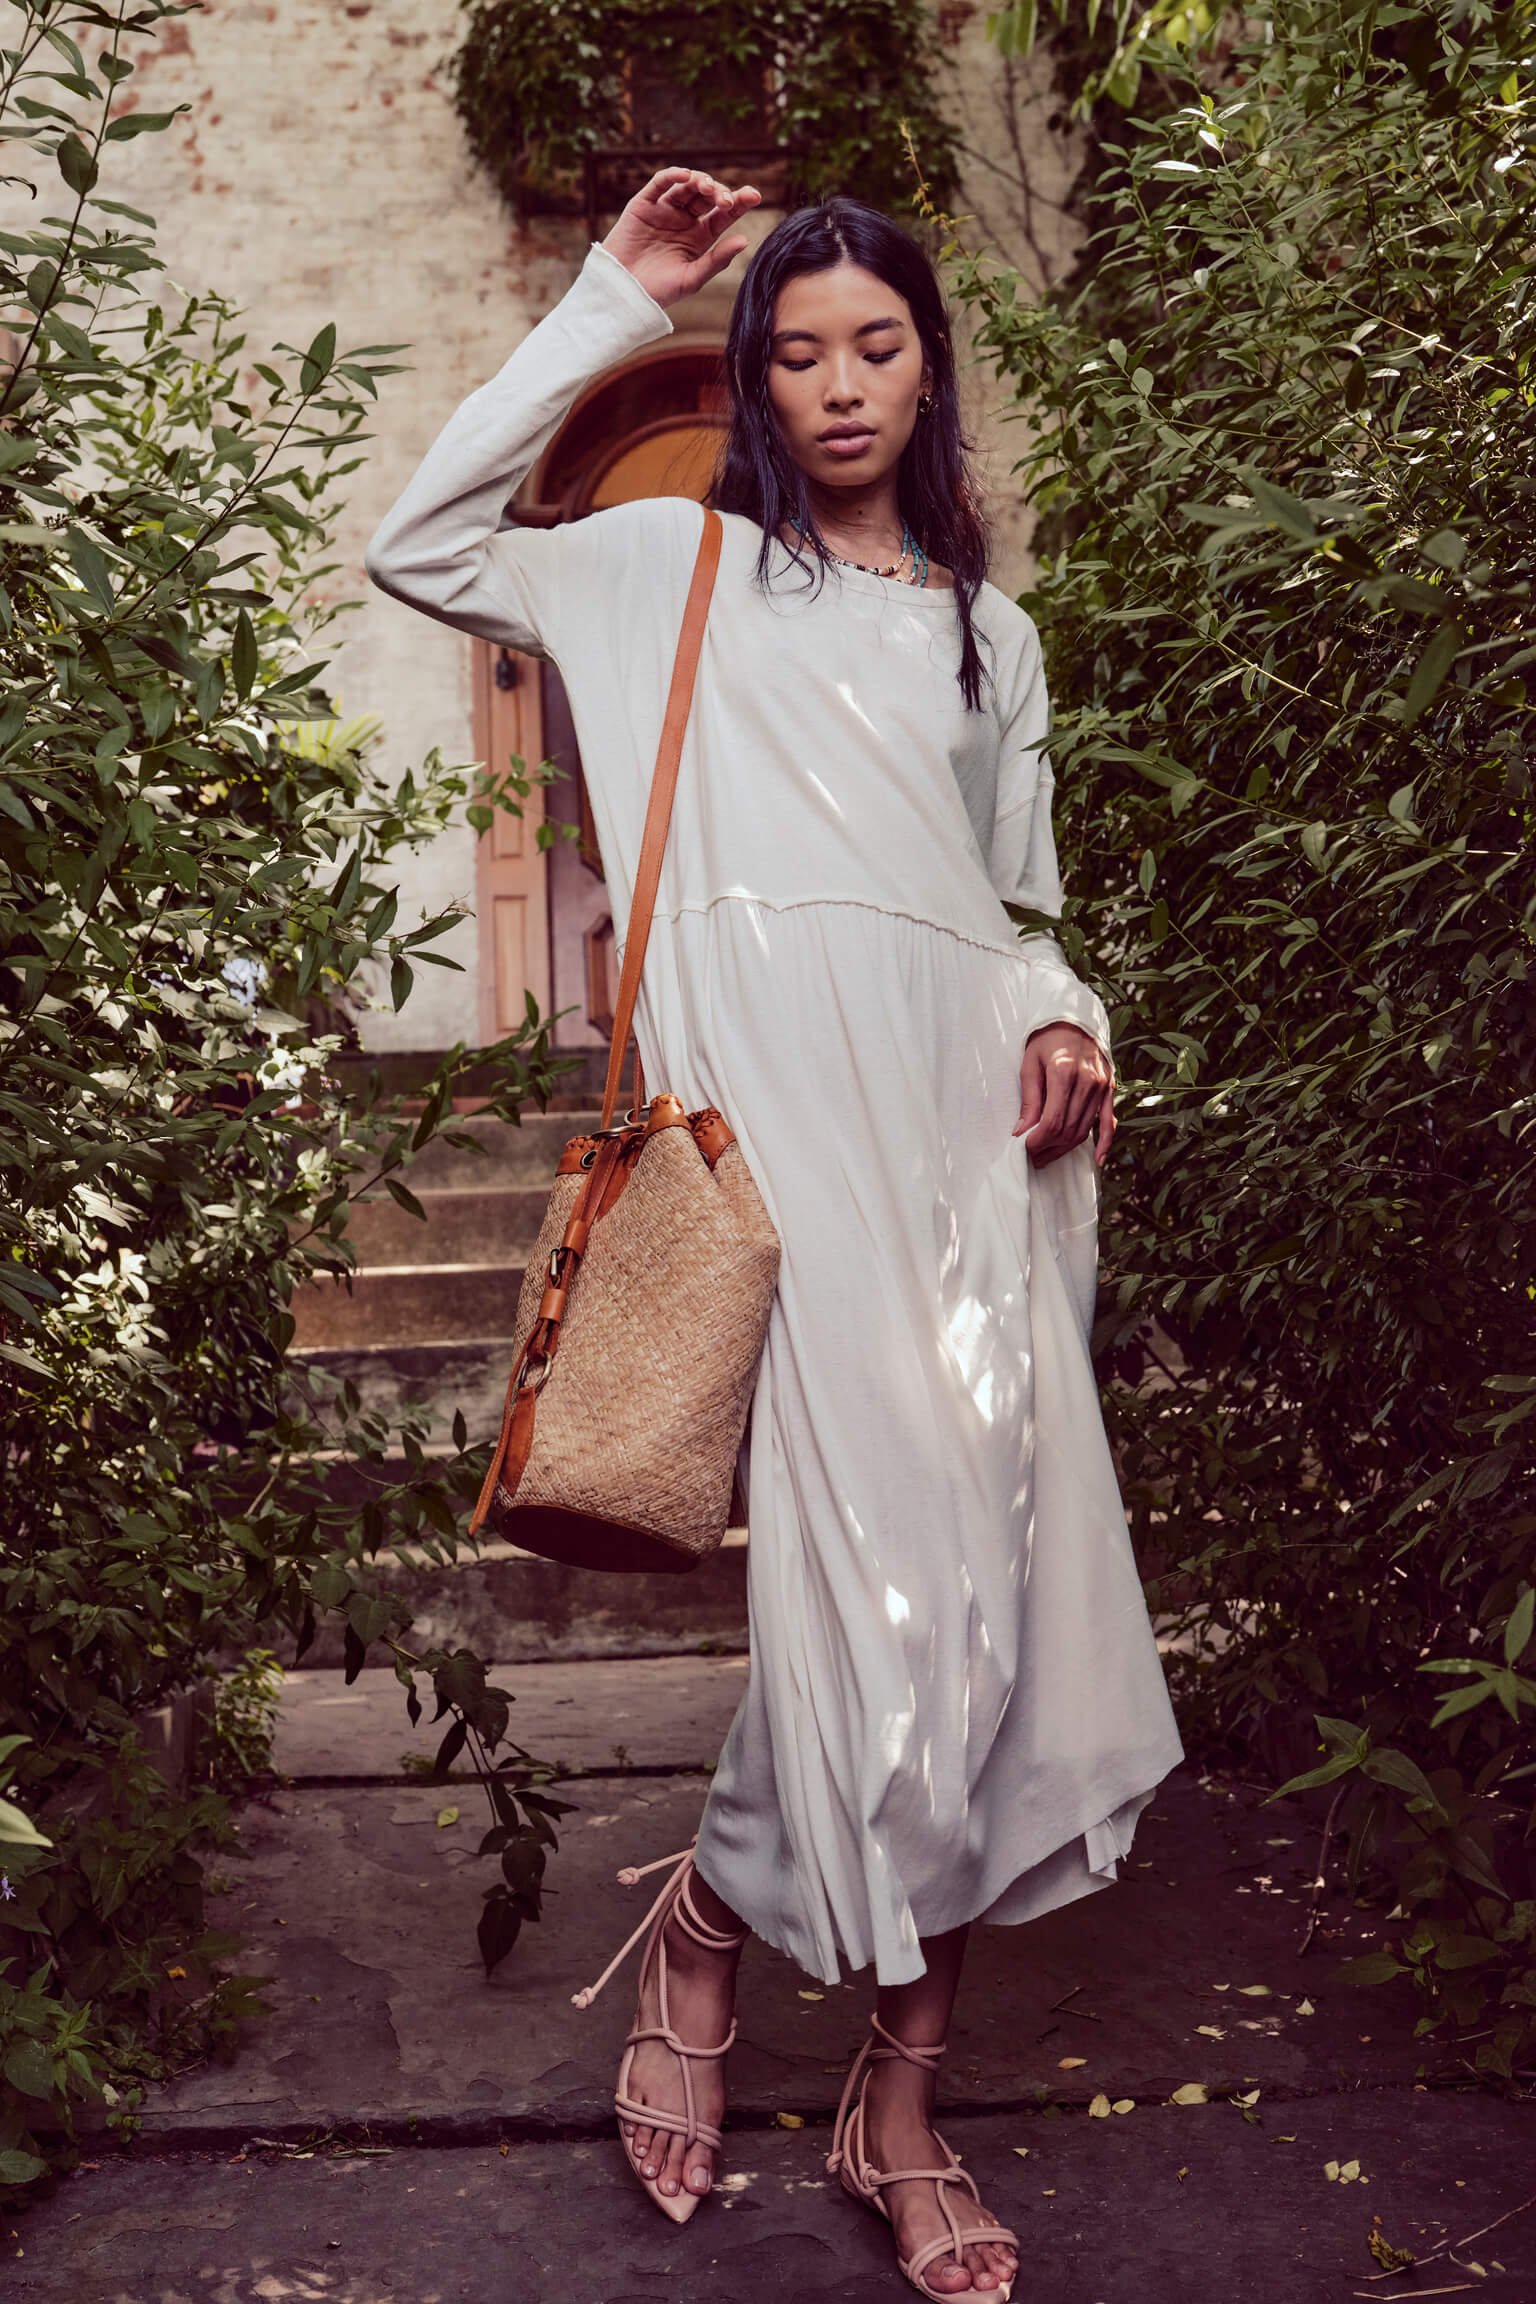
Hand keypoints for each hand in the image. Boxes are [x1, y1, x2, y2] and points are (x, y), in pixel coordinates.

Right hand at [602, 166, 760, 309]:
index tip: (754, 195)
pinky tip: (686, 176)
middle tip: (726, 201)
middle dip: (720, 193)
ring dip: (700, 182)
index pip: (724, 214)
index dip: (739, 202)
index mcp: (700, 237)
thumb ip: (717, 260)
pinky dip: (672, 176)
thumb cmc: (658, 292)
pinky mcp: (643, 205)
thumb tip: (745, 239)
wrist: (623, 294)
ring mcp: (664, 210)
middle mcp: (684, 220)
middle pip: (707, 196)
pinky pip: (659, 184)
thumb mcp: (692, 278)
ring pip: (686, 186)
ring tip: (709, 189)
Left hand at [1014, 1023, 1115, 1168]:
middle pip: (1068, 1128)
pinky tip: (1097, 1160)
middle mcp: (1087, 1080)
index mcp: (1063, 1072)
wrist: (1074, 1021)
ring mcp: (1101, 1086)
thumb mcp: (1030, 1064)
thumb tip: (1021, 1132)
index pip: (1052, 1120)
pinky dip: (1105, 1143)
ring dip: (1065, 1148)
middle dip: (1048, 1148)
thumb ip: (1029, 1100)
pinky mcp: (1110, 1089)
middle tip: (1031, 1158)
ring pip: (1084, 1129)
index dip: (1037, 1141)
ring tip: (1047, 1157)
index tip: (1023, 1149)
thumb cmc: (1046, 1041)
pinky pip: (1109, 1121)